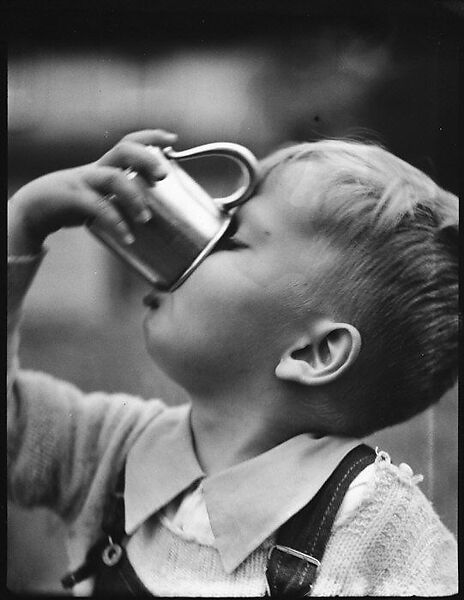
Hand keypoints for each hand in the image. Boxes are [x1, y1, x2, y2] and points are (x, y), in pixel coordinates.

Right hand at [8, 129, 177, 255]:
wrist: (35, 209)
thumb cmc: (75, 204)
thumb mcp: (101, 196)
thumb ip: (122, 199)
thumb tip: (157, 214)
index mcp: (105, 165)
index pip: (130, 142)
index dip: (151, 137)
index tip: (173, 139)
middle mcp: (96, 168)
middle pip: (124, 150)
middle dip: (147, 159)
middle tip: (163, 175)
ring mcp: (84, 181)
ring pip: (113, 177)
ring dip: (134, 196)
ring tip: (145, 218)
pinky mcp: (74, 199)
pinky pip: (98, 208)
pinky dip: (117, 224)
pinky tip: (128, 238)